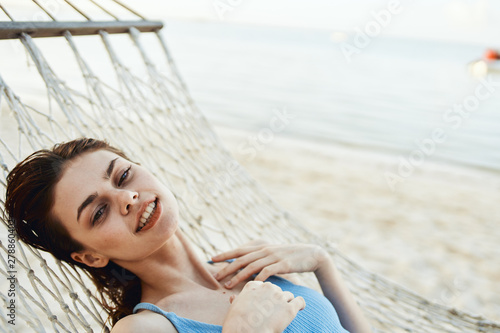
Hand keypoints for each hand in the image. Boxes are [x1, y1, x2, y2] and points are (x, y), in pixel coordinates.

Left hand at [212, 243, 328, 288]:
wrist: (311, 254)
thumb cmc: (291, 256)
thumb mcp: (274, 253)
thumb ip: (261, 256)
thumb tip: (247, 263)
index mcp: (262, 247)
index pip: (239, 250)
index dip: (225, 254)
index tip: (212, 259)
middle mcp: (265, 250)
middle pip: (242, 259)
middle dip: (227, 267)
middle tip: (215, 276)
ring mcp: (274, 257)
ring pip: (252, 266)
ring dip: (238, 276)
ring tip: (227, 284)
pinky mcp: (283, 264)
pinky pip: (267, 272)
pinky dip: (258, 278)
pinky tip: (251, 286)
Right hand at [222, 281, 304, 332]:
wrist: (245, 332)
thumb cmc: (237, 323)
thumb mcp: (234, 307)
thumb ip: (237, 300)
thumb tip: (234, 298)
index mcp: (254, 286)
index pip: (265, 286)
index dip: (267, 295)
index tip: (266, 304)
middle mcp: (268, 287)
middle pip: (278, 290)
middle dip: (277, 300)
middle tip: (273, 312)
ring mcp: (279, 297)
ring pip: (289, 296)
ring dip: (287, 303)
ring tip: (282, 314)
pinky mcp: (289, 308)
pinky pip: (300, 302)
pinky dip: (300, 305)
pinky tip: (299, 309)